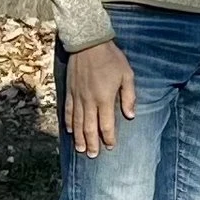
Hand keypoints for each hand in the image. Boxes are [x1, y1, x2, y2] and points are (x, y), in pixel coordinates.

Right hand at [63, 41, 137, 157]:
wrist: (88, 44)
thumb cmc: (111, 59)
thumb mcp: (127, 75)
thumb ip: (128, 97)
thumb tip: (130, 115)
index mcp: (104, 98)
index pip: (106, 124)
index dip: (108, 137)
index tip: (110, 146)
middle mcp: (89, 101)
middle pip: (90, 127)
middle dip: (92, 143)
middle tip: (93, 155)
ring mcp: (78, 97)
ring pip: (77, 122)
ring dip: (79, 137)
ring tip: (81, 149)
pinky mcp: (70, 91)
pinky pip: (69, 111)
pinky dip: (69, 122)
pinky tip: (70, 131)